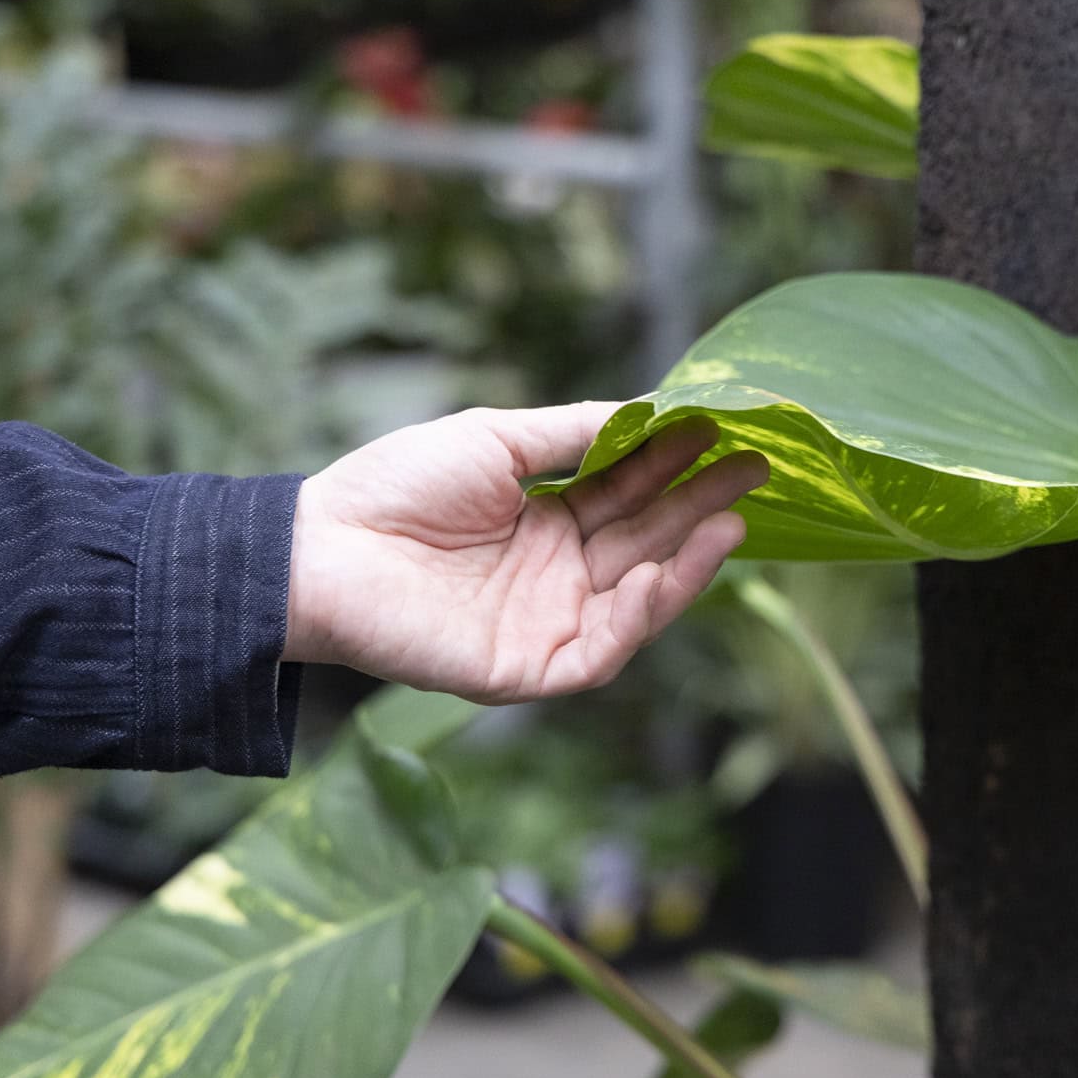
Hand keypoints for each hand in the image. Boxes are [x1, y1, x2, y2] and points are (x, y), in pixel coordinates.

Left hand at [283, 403, 767, 702]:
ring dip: (686, 566)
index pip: (630, 495)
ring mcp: (543, 624)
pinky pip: (597, 652)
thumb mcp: (496, 441)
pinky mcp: (524, 669)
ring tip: (730, 522)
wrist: (321, 548)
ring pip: (635, 602)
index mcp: (546, 523)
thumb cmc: (394, 486)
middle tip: (756, 471)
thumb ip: (573, 433)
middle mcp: (554, 576)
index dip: (678, 467)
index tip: (726, 431)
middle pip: (645, 542)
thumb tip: (649, 409)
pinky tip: (657, 576)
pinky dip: (634, 619)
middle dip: (701, 509)